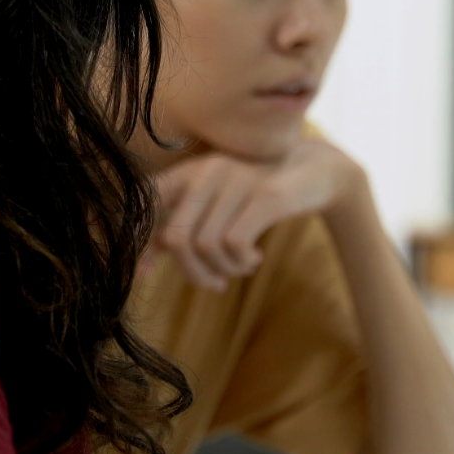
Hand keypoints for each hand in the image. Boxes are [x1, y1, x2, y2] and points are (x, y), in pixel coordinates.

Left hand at [153, 140, 363, 290]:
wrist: (314, 169)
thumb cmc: (257, 192)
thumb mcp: (217, 201)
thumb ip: (184, 223)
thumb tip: (147, 260)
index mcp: (189, 171)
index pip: (146, 202)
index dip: (139, 242)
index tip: (147, 273)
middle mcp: (207, 171)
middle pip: (175, 237)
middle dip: (192, 272)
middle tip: (214, 283)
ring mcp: (237, 181)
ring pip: (204, 245)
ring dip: (222, 270)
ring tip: (240, 269)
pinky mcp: (265, 197)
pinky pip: (234, 244)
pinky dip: (240, 263)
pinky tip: (254, 259)